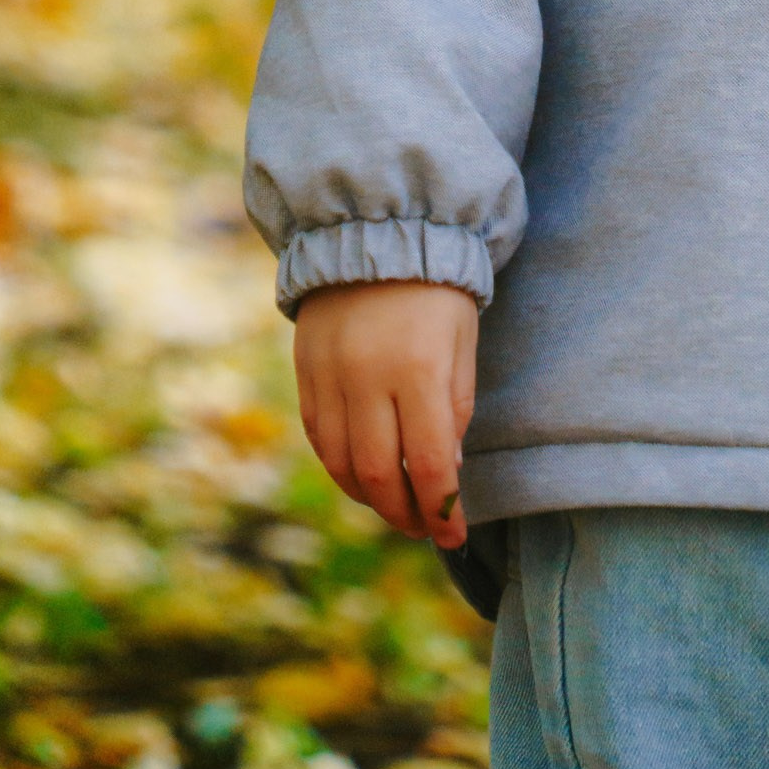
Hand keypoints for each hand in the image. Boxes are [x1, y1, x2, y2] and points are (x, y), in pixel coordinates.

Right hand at [293, 280, 478, 545]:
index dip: (441, 511)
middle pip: (378, 473)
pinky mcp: (305, 372)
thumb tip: (444, 474)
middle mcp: (367, 377)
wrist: (376, 231)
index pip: (427, 462)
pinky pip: (319, 437)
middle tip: (424, 528)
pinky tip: (361, 474)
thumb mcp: (462, 342)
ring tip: (395, 506)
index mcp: (418, 368)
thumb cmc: (436, 289)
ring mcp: (330, 376)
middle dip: (403, 513)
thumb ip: (455, 408)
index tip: (456, 536)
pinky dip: (339, 466)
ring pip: (341, 463)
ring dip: (368, 497)